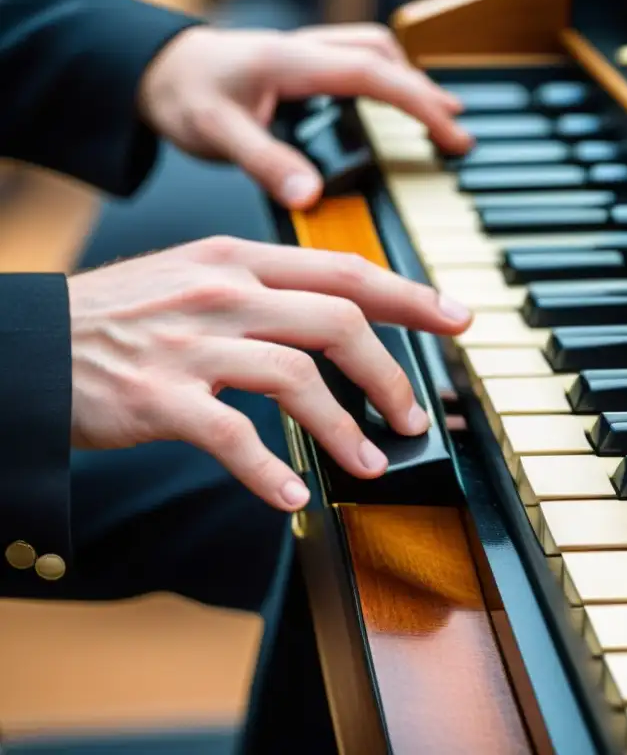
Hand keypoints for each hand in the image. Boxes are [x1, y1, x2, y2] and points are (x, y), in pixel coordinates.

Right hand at [68, 237, 471, 510]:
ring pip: (299, 378)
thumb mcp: (198, 274)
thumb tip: (342, 316)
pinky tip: (294, 495)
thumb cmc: (125, 318)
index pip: (345, 270)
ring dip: (347, 429)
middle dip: (393, 373)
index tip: (455, 319)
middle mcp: (224, 293)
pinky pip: (233, 436)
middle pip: (339, 321)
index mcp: (240, 260)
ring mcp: (192, 343)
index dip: (411, 295)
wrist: (31, 343)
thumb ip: (268, 287)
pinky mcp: (161, 397)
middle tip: (417, 414)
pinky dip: (270, 470)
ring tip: (372, 462)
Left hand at [138, 23, 472, 208]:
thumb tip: (313, 195)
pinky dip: (387, 83)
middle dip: (427, 94)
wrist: (152, 71)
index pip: (373, 75)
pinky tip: (394, 109)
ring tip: (440, 119)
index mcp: (291, 60)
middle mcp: (305, 50)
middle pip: (385, 58)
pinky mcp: (302, 67)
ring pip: (374, 54)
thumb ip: (265, 163)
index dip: (418, 103)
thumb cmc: (182, 94)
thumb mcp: (216, 132)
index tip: (451, 135)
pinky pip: (358, 63)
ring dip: (410, 83)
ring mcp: (305, 55)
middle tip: (458, 135)